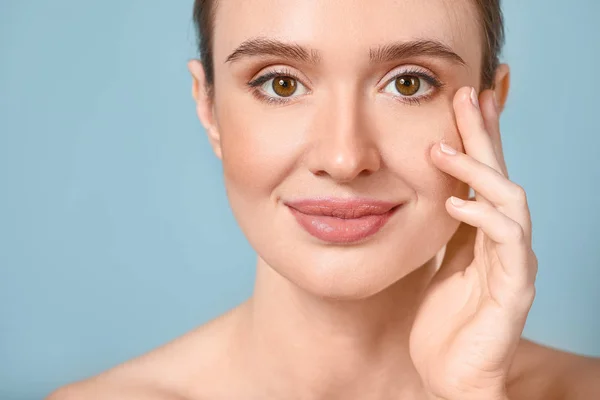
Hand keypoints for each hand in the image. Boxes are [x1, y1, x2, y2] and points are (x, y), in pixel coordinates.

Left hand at [409, 86, 537, 399]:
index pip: (483, 175)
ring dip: (478, 170)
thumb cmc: (442, 322)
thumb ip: (440, 229)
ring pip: (511, 200)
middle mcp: (503, 242)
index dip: (476, 137)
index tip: (463, 99)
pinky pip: (507, 244)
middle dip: (483, 133)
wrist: (449, 376)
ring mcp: (512, 264)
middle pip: (500, 175)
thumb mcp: (435, 263)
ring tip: (441, 148)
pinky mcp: (513, 291)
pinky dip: (482, 218)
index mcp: (482, 234)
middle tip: (465, 94)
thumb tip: (425, 192)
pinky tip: (454, 204)